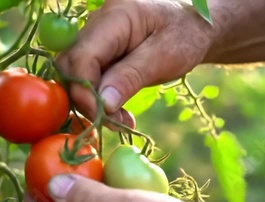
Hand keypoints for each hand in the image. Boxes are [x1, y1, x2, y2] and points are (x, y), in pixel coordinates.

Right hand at [56, 0, 214, 127]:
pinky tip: (118, 114)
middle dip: (86, 99)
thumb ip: (131, 77)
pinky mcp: (97, 53)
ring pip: (75, 75)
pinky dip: (99, 100)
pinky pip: (87, 78)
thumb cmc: (185, 35)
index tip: (103, 115)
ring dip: (92, 103)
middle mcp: (97, 24)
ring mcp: (94, 38)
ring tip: (120, 121)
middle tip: (114, 122)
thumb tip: (103, 104)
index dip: (85, 90)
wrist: (193, 26)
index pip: (82, 56)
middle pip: (71, 65)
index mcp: (115, 17)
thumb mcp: (165, 57)